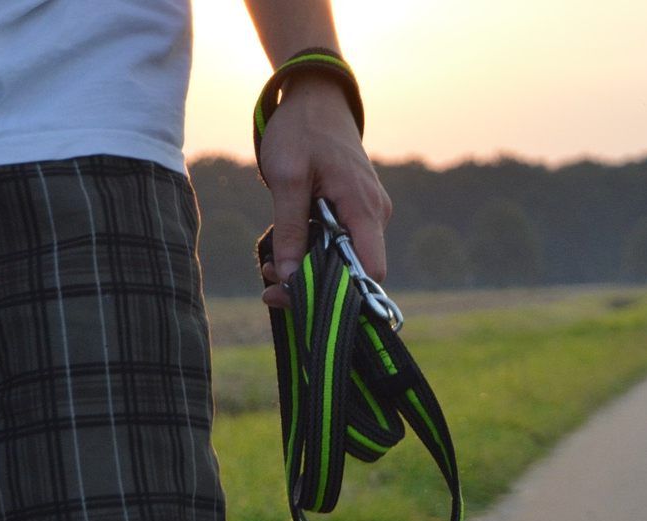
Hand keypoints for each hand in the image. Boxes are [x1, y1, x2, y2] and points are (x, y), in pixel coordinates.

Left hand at [257, 72, 391, 306]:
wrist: (316, 98)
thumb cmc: (301, 130)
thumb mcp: (287, 177)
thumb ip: (290, 229)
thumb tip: (289, 277)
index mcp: (364, 208)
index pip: (372, 271)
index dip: (346, 292)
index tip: (303, 295)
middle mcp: (375, 216)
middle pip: (356, 271)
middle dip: (315, 284)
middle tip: (271, 285)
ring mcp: (369, 215)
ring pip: (345, 260)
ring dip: (310, 269)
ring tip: (271, 266)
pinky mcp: (357, 214)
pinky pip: (341, 244)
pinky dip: (314, 253)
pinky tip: (287, 249)